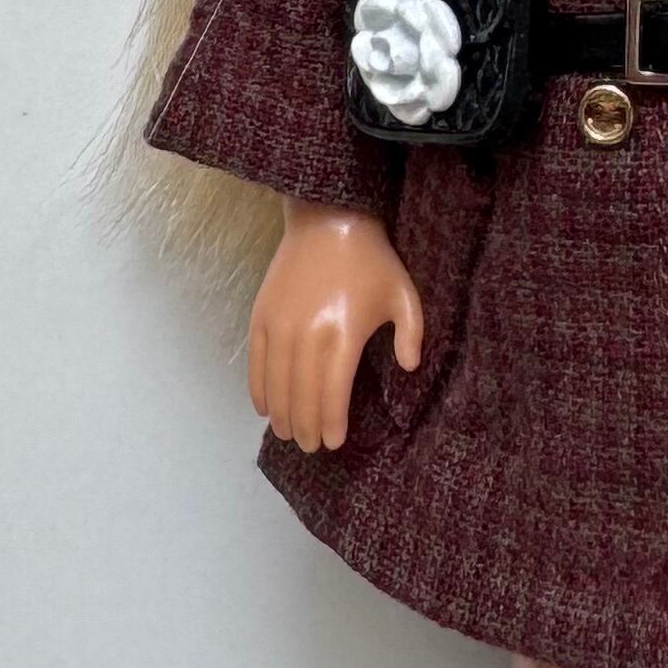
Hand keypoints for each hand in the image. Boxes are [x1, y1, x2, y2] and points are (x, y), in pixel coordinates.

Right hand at [248, 206, 422, 452]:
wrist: (328, 220)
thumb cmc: (372, 261)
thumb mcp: (404, 295)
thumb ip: (412, 334)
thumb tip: (408, 368)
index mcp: (344, 335)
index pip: (332, 394)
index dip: (331, 423)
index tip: (334, 442)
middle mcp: (307, 336)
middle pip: (301, 396)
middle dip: (306, 427)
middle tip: (311, 446)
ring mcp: (279, 326)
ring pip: (275, 384)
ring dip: (280, 415)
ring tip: (287, 434)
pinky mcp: (261, 315)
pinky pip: (256, 362)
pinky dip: (258, 389)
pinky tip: (264, 408)